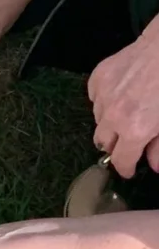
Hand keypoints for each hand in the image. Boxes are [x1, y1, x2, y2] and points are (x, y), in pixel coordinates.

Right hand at [89, 29, 158, 177]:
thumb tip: (153, 165)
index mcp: (133, 130)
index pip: (120, 160)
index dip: (125, 169)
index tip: (129, 170)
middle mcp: (112, 116)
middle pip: (102, 142)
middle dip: (115, 145)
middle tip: (129, 141)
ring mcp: (102, 96)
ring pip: (98, 119)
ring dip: (110, 122)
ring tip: (127, 113)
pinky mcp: (97, 78)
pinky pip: (96, 98)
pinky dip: (105, 101)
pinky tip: (121, 94)